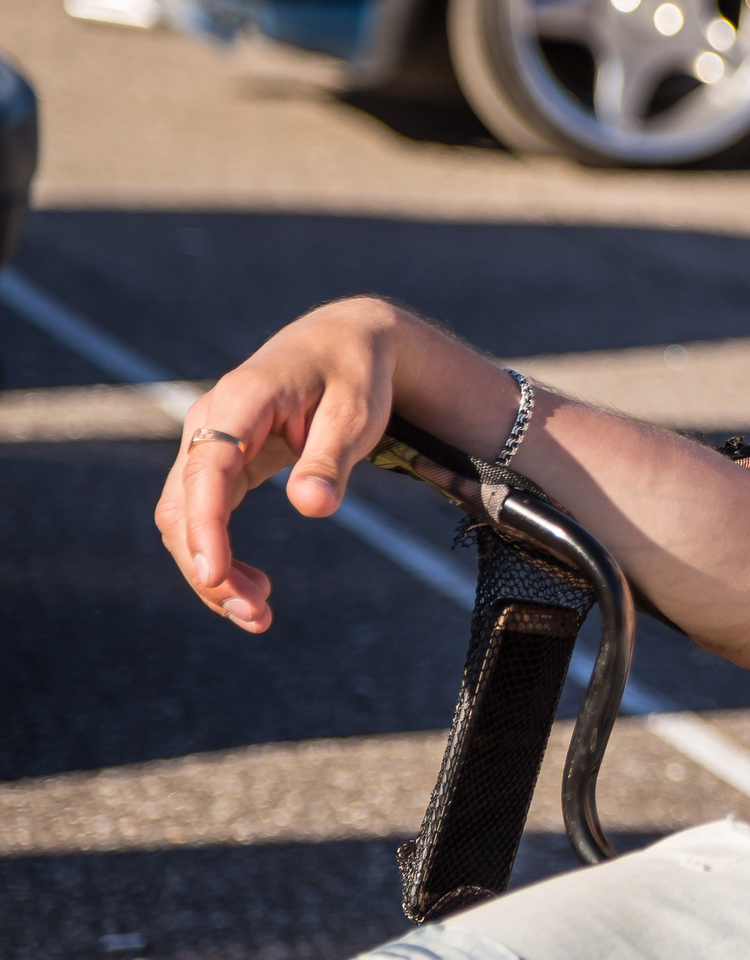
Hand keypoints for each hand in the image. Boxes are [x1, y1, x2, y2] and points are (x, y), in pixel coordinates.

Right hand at [152, 298, 405, 633]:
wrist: (344, 343)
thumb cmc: (354, 375)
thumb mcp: (357, 412)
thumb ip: (332, 459)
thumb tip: (311, 507)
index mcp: (241, 400)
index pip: (208, 468)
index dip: (206, 525)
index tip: (215, 574)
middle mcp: (209, 422)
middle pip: (183, 505)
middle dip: (209, 566)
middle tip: (257, 616)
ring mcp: (207, 443)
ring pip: (185, 518)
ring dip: (210, 571)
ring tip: (257, 616)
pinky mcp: (218, 463)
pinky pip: (202, 516)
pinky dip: (218, 555)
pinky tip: (248, 589)